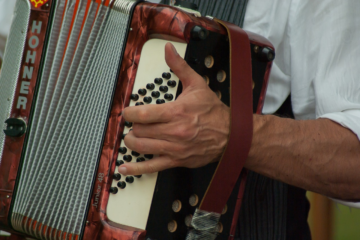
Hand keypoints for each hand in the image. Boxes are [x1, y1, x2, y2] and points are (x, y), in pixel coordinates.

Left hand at [119, 43, 229, 175]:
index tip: (127, 112)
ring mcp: (174, 148)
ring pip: (141, 147)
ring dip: (133, 141)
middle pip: (139, 131)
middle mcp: (173, 132)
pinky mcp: (176, 160)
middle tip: (136, 123)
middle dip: (133, 126)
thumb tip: (168, 50)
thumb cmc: (213, 111)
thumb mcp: (197, 84)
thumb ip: (179, 67)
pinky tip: (124, 167)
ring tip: (134, 136)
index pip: (142, 114)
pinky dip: (136, 168)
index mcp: (176, 112)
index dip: (129, 113)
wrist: (231, 135)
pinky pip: (152, 167)